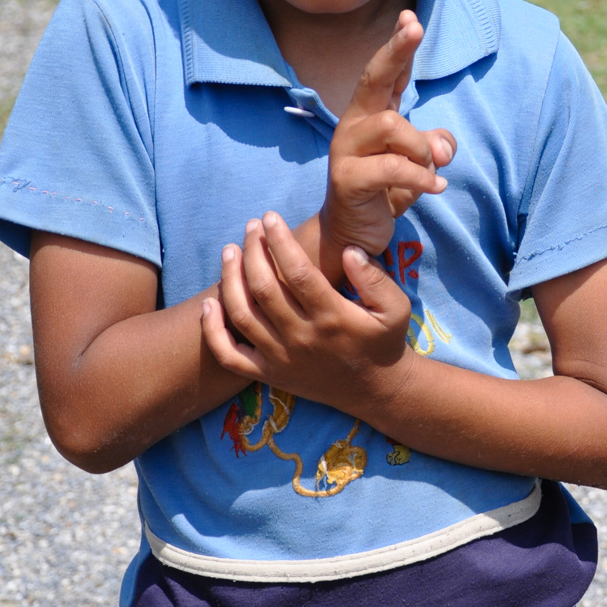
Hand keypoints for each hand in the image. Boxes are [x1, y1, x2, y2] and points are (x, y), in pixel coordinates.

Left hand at [202, 211, 413, 412]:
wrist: (375, 390)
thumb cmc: (384, 341)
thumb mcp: (396, 308)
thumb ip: (375, 279)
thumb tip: (349, 251)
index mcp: (333, 317)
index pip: (298, 272)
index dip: (280, 241)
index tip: (271, 217)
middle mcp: (302, 338)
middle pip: (264, 288)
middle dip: (252, 251)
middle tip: (250, 226)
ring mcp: (281, 359)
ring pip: (242, 315)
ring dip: (230, 279)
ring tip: (230, 251)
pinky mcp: (268, 374)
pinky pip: (229, 356)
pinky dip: (213, 330)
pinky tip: (210, 303)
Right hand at [319, 10, 455, 260]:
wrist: (352, 235)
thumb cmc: (385, 191)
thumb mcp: (419, 166)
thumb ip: (434, 146)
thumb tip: (443, 147)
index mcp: (371, 115)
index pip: (386, 74)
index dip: (399, 45)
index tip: (410, 17)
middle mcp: (354, 125)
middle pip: (373, 78)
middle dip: (395, 51)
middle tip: (414, 28)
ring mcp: (346, 151)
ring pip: (392, 125)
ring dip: (421, 147)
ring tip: (432, 169)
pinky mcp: (346, 179)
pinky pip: (390, 167)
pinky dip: (420, 176)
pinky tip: (435, 187)